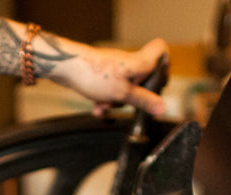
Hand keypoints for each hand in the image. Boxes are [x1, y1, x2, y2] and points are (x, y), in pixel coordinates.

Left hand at [52, 38, 169, 116]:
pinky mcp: (103, 73)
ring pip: (125, 87)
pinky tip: (97, 107)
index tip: (160, 82)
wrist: (65, 67)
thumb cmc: (94, 75)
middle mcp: (130, 62)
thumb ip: (143, 101)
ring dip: (116, 100)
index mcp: (139, 62)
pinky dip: (106, 98)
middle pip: (144, 78)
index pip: (161, 50)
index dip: (165, 66)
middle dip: (135, 95)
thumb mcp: (122, 94)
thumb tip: (162, 108)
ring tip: (105, 105)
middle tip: (127, 101)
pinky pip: (111, 89)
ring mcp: (116, 67)